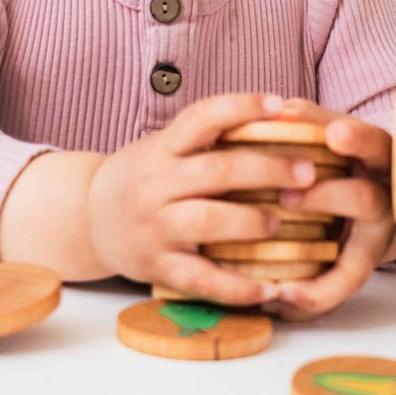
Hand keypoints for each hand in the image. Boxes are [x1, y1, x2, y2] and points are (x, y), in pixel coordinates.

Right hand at [87, 92, 321, 306]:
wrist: (87, 219)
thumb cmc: (143, 178)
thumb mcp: (164, 149)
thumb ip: (209, 140)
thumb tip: (283, 119)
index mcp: (162, 149)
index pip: (202, 117)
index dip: (241, 107)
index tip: (281, 105)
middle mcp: (156, 184)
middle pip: (215, 171)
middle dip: (267, 169)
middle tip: (308, 172)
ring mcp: (155, 227)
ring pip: (206, 221)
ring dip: (250, 222)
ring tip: (280, 224)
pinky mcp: (156, 266)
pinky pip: (200, 279)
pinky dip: (237, 288)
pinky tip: (269, 289)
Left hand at [259, 98, 395, 322]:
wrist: (384, 195)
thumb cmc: (346, 157)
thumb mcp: (335, 130)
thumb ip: (310, 119)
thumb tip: (281, 108)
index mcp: (380, 157)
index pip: (374, 143)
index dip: (356, 139)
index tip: (334, 133)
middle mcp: (385, 199)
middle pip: (365, 200)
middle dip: (327, 198)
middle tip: (288, 195)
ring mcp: (376, 238)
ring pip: (358, 260)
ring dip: (318, 275)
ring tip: (280, 281)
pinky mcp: (361, 266)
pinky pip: (340, 289)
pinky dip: (314, 297)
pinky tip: (281, 298)